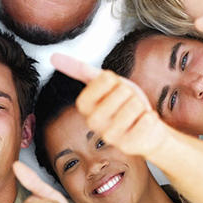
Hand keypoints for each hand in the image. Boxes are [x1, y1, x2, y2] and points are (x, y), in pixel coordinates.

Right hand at [51, 54, 168, 158]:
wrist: (145, 128)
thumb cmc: (123, 103)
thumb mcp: (104, 82)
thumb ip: (79, 69)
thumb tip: (52, 56)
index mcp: (84, 105)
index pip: (104, 79)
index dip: (114, 80)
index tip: (114, 90)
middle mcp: (93, 122)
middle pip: (121, 91)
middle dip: (129, 93)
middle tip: (126, 104)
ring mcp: (110, 136)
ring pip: (134, 105)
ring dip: (141, 107)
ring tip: (134, 115)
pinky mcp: (129, 146)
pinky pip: (147, 121)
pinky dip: (150, 119)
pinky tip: (142, 125)